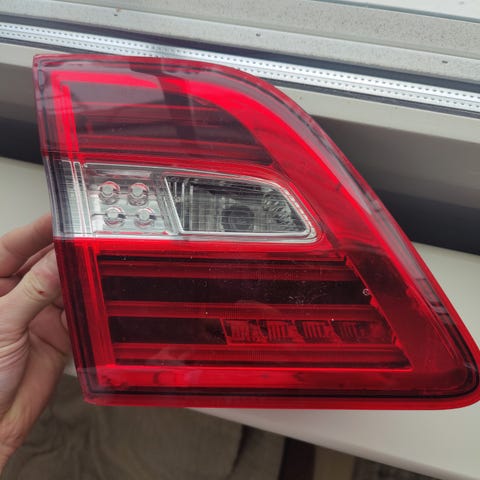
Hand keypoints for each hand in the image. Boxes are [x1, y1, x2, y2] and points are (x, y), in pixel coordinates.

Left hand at [0, 215, 69, 469]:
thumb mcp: (3, 324)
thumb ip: (35, 289)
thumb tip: (58, 260)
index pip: (13, 248)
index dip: (37, 231)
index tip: (60, 218)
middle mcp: (12, 298)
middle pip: (42, 265)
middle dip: (64, 254)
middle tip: (86, 244)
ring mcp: (35, 316)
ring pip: (63, 288)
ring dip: (79, 280)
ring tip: (94, 268)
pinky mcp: (56, 335)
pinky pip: (78, 313)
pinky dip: (89, 306)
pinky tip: (95, 298)